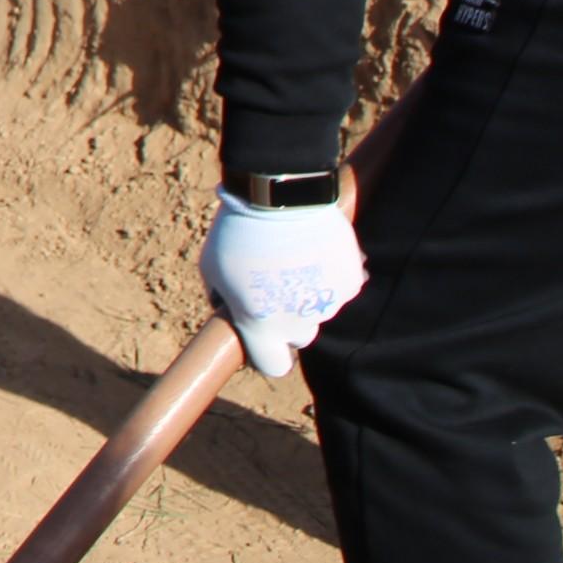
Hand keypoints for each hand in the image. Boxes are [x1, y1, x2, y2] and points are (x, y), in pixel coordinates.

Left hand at [202, 192, 365, 376]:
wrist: (279, 196)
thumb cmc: (237, 232)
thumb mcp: (211, 267)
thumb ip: (221, 298)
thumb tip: (229, 312)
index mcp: (263, 327)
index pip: (273, 365)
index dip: (267, 354)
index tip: (263, 340)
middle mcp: (300, 323)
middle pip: (300, 335)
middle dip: (288, 318)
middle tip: (276, 285)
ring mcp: (329, 303)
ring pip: (320, 308)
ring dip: (310, 291)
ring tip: (294, 256)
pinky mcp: (351, 281)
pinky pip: (340, 286)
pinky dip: (331, 273)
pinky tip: (316, 249)